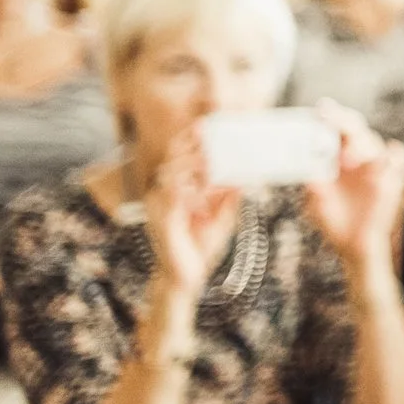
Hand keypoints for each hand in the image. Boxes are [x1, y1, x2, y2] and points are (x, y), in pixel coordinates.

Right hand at [144, 131, 242, 300]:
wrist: (185, 278)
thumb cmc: (200, 245)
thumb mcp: (222, 214)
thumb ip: (230, 193)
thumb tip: (245, 173)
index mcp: (174, 189)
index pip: (179, 157)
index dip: (190, 139)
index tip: (208, 124)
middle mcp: (162, 193)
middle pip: (173, 158)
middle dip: (191, 143)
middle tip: (210, 131)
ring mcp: (158, 206)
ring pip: (171, 172)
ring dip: (192, 161)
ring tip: (211, 153)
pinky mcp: (161, 220)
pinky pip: (173, 195)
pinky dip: (191, 186)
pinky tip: (207, 183)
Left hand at [303, 106, 403, 270]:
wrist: (354, 245)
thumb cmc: (333, 222)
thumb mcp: (315, 204)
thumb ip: (313, 188)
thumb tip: (309, 175)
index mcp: (336, 157)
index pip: (335, 129)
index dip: (329, 117)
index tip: (320, 111)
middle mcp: (357, 157)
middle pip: (356, 129)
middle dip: (343, 122)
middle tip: (329, 119)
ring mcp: (376, 167)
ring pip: (375, 142)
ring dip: (361, 145)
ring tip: (346, 159)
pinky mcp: (392, 180)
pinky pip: (399, 160)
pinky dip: (394, 155)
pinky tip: (388, 154)